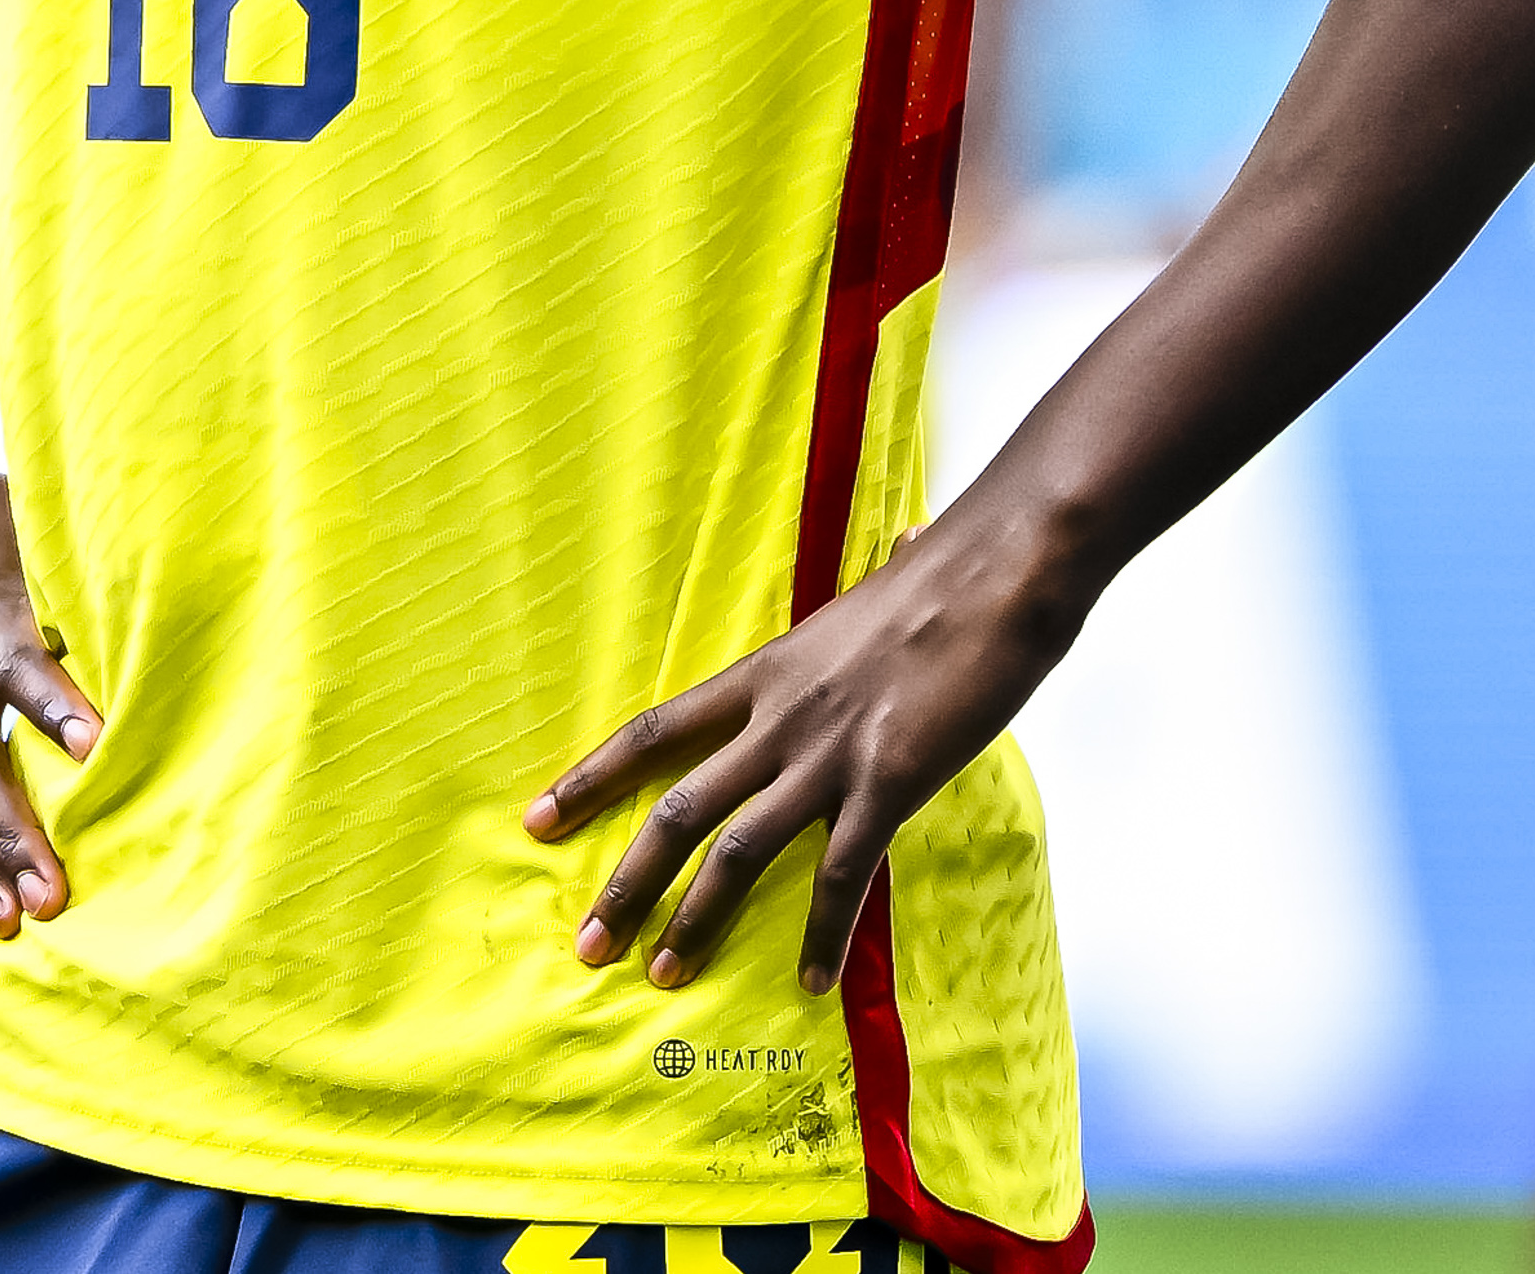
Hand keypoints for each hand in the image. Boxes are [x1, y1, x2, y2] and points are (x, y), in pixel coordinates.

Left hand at [525, 515, 1076, 995]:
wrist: (996, 576)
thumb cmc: (942, 581)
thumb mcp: (867, 601)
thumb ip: (854, 616)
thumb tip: (900, 553)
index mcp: (764, 675)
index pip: (654, 732)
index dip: (591, 777)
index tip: (538, 820)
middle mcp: (779, 719)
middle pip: (677, 807)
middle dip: (625, 882)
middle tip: (587, 943)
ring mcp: (830, 755)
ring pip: (738, 850)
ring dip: (696, 919)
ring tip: (663, 974)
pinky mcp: (888, 785)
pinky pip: (842, 875)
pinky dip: (822, 934)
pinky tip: (809, 981)